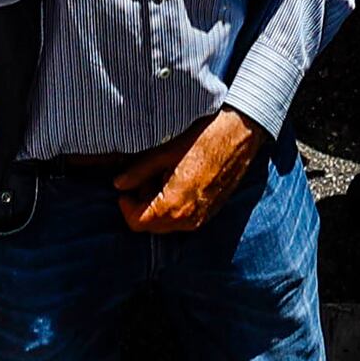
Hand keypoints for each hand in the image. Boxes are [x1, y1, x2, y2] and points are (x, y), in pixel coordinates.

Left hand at [114, 107, 265, 236]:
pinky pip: (183, 219)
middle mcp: (188, 219)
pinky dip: (173, 206)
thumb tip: (119, 184)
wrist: (240, 134)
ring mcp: (201, 218)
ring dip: (157, 207)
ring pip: (167, 224)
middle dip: (141, 206)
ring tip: (161, 177)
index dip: (126, 206)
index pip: (137, 222)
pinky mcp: (210, 213)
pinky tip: (177, 181)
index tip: (125, 189)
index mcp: (174, 205)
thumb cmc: (204, 138)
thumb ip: (139, 171)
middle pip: (151, 226)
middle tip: (143, 179)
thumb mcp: (165, 152)